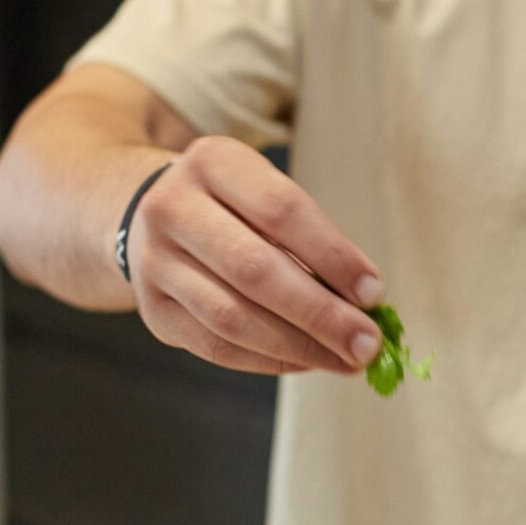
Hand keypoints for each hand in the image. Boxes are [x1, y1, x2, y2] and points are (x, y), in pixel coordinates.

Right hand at [128, 134, 386, 376]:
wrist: (151, 218)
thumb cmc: (234, 208)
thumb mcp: (265, 194)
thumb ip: (310, 240)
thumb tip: (365, 304)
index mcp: (212, 163)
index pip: (282, 211)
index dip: (333, 256)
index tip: (374, 293)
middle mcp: (173, 208)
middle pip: (254, 270)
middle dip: (320, 314)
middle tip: (367, 342)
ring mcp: (155, 262)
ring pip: (232, 317)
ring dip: (299, 346)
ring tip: (346, 360)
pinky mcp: (154, 310)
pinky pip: (217, 347)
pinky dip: (269, 360)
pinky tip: (307, 361)